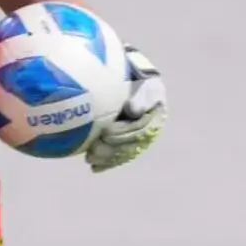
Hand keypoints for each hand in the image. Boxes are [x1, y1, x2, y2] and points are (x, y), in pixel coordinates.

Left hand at [87, 47, 165, 172]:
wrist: (132, 79)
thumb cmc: (137, 77)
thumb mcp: (144, 82)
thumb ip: (142, 96)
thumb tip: (133, 110)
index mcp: (155, 118)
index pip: (140, 130)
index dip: (123, 134)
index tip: (105, 134)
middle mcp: (148, 132)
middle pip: (130, 145)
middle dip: (112, 150)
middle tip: (94, 151)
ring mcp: (137, 140)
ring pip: (123, 153)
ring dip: (107, 158)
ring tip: (90, 159)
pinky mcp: (126, 144)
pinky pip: (118, 156)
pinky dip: (107, 162)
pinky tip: (94, 168)